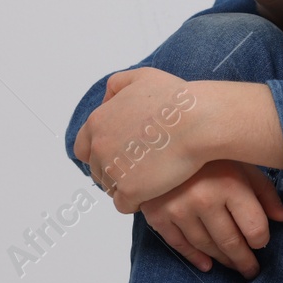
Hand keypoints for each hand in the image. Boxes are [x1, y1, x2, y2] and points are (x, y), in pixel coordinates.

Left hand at [73, 68, 202, 211]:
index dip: (102, 153)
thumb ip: (117, 85)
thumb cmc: (176, 98)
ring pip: (110, 189)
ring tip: (151, 180)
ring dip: (127, 187)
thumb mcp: (142, 76)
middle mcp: (99, 147)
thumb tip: (107, 101)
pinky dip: (137, 202)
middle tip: (141, 169)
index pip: (84, 148)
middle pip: (97, 171)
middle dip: (116, 171)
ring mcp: (113, 170)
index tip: (122, 155)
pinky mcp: (130, 190)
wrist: (198, 120)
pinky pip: (124, 205)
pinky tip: (154, 192)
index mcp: (97, 122)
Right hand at [140, 161, 282, 275]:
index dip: (261, 240)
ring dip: (222, 259)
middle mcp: (204, 199)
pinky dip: (194, 257)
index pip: (254, 229)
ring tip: (232, 265)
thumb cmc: (209, 152)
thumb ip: (264, 191)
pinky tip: (207, 265)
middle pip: (231, 242)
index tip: (261, 243)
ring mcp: (178, 209)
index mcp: (230, 184)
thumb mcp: (242, 163)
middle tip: (251, 270)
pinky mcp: (157, 215)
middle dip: (244, 260)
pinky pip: (179, 245)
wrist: (159, 140)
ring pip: (206, 246)